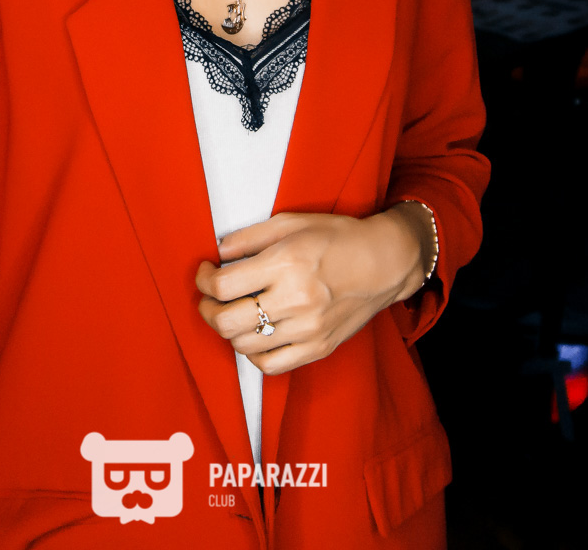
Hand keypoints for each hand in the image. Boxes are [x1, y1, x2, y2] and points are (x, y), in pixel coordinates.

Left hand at [195, 208, 429, 375]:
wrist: (385, 262)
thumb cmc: (338, 237)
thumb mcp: (293, 222)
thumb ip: (251, 237)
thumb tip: (219, 251)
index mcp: (286, 263)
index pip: (223, 285)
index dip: (203, 280)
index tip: (205, 272)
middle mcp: (295, 299)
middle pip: (227, 321)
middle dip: (207, 310)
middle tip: (208, 297)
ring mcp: (308, 329)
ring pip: (244, 345)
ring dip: (229, 330)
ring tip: (233, 312)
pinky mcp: (318, 348)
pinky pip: (271, 364)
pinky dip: (253, 352)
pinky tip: (255, 334)